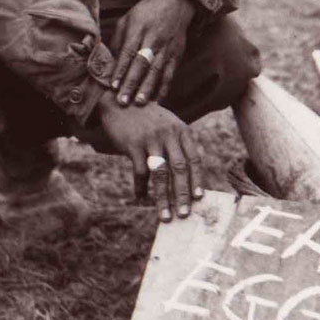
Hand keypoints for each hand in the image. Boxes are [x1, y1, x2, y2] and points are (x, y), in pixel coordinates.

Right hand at [96, 100, 202, 220]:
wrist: (121, 103)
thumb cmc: (148, 120)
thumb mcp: (168, 126)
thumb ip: (178, 146)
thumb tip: (188, 178)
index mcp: (182, 131)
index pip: (194, 159)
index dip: (197, 180)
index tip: (199, 198)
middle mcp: (169, 134)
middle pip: (179, 169)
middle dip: (182, 194)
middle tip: (184, 214)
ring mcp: (151, 139)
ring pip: (160, 174)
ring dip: (163, 198)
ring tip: (164, 216)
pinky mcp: (133, 144)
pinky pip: (140, 171)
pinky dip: (141, 188)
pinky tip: (141, 198)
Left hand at [108, 0, 194, 106]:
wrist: (174, 3)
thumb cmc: (145, 13)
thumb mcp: (127, 19)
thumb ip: (118, 40)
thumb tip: (108, 63)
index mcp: (139, 28)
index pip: (129, 52)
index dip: (121, 70)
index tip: (113, 86)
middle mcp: (154, 38)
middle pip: (142, 64)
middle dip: (132, 83)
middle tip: (123, 101)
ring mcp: (167, 47)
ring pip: (157, 70)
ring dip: (148, 88)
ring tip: (140, 103)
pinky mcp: (177, 54)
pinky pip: (170, 73)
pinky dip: (164, 87)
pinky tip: (158, 100)